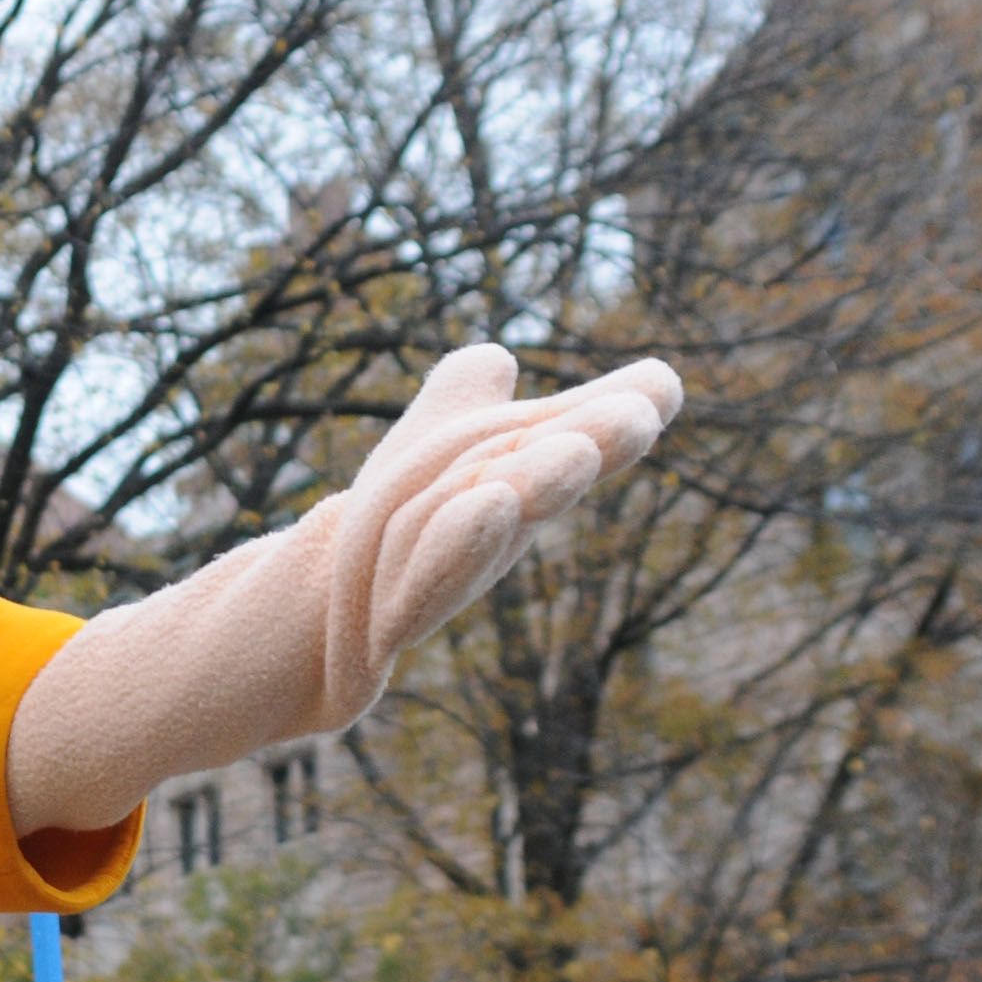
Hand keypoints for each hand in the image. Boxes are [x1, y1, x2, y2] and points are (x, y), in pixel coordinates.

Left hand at [310, 345, 679, 725]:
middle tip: (638, 417)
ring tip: (576, 453)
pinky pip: (428, 577)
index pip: (569, 438)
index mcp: (514, 479)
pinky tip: (490, 503)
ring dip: (536, 485)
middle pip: (545, 477)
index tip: (659, 386)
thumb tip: (499, 357)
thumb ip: (461, 401)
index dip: (612, 414)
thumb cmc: (392, 536)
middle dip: (591, 442)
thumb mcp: (423, 454)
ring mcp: (448, 574)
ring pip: (494, 521)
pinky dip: (460, 540)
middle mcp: (495, 527)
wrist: (323, 623)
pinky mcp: (397, 618)